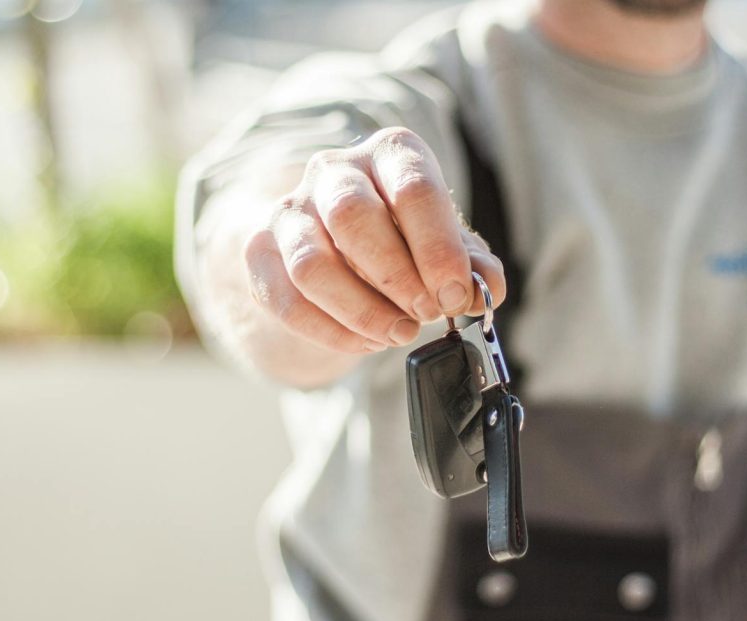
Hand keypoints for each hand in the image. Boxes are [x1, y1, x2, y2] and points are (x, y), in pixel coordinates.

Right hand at [243, 127, 506, 353]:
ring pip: (312, 264)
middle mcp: (334, 170)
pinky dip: (331, 331)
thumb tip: (487, 287)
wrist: (336, 244)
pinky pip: (287, 299)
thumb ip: (471, 265)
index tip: (454, 295)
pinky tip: (366, 341)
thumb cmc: (401, 238)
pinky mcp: (260, 252)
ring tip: (399, 333)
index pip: (413, 188)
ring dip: (361, 310)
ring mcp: (291, 210)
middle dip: (396, 276)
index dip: (437, 248)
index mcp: (390, 153)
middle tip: (426, 314)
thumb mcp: (445, 245)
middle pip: (353, 216)